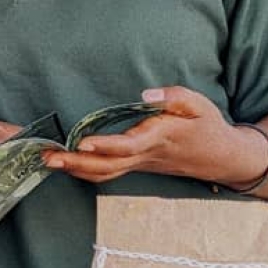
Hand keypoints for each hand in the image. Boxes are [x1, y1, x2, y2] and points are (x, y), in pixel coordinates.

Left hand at [41, 86, 260, 185]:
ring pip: (105, 173)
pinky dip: (84, 171)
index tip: (83, 142)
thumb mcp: (200, 104)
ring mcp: (140, 165)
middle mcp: (146, 155)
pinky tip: (65, 163)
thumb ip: (175, 97)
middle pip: (108, 166)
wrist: (221, 158)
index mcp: (160, 137)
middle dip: (76, 163)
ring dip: (75, 169)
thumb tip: (146, 94)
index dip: (105, 146)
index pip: (129, 145)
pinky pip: (107, 174)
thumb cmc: (208, 127)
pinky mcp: (136, 167)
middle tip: (48, 157)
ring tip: (47, 160)